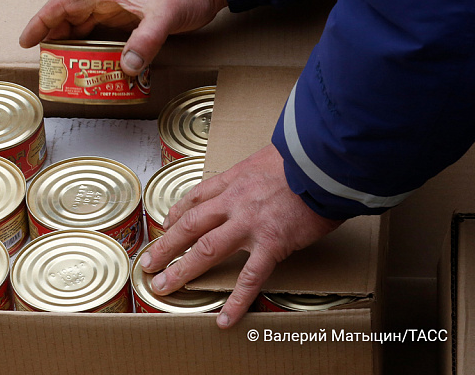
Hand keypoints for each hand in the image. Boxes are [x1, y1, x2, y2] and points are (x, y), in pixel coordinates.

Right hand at [19, 0, 226, 75]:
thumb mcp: (166, 15)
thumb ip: (145, 41)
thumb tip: (125, 68)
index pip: (64, 2)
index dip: (42, 20)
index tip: (26, 40)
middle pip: (70, 15)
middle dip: (52, 37)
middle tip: (44, 62)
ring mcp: (120, 7)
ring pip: (85, 24)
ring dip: (71, 43)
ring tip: (62, 66)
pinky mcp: (131, 17)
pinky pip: (102, 32)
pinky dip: (92, 46)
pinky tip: (92, 62)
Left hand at [138, 145, 342, 327]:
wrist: (326, 160)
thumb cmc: (304, 157)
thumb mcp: (269, 156)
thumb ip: (257, 173)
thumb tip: (260, 179)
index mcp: (234, 179)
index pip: (196, 197)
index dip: (177, 213)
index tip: (167, 224)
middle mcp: (234, 201)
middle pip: (190, 225)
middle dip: (166, 245)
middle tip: (148, 262)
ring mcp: (250, 223)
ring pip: (206, 250)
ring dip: (182, 271)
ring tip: (163, 287)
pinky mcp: (272, 243)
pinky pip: (250, 277)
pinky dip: (236, 301)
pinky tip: (224, 319)